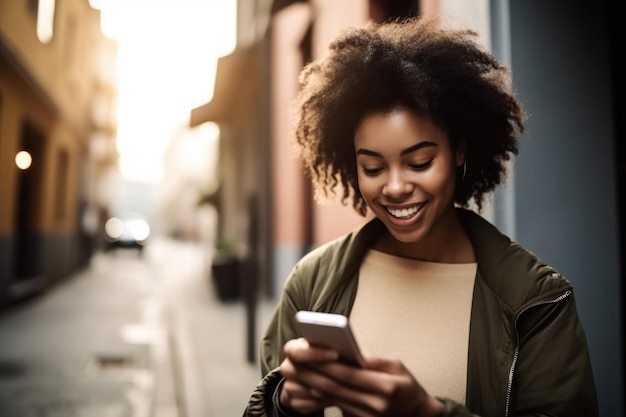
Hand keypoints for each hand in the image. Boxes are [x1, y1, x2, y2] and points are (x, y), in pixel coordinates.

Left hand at [278, 338, 443, 415]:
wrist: (416, 414)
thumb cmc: (406, 385)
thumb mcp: (397, 366)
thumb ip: (372, 360)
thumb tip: (350, 353)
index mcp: (386, 388)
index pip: (350, 375)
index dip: (330, 364)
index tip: (313, 351)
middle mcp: (375, 405)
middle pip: (337, 388)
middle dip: (314, 373)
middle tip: (297, 360)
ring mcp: (366, 416)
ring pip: (334, 398)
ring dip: (313, 384)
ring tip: (298, 370)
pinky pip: (337, 406)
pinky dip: (322, 395)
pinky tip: (310, 384)